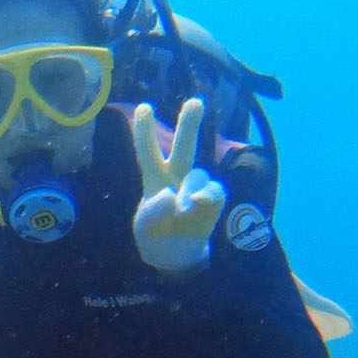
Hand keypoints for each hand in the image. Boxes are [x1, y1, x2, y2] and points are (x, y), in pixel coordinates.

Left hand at [132, 98, 224, 274]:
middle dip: (189, 124)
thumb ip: (152, 212)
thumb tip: (170, 195)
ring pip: (198, 175)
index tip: (144, 106)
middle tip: (195, 101)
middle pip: (185, 147)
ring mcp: (197, 187)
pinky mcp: (213, 199)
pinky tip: (195, 210)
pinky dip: (204, 200)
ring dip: (189, 191)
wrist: (177, 256)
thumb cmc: (155, 237)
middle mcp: (177, 177)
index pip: (148, 152)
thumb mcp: (144, 228)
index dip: (146, 130)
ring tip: (181, 212)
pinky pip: (213, 192)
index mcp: (155, 179)